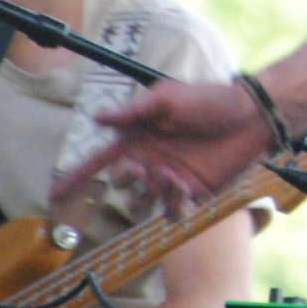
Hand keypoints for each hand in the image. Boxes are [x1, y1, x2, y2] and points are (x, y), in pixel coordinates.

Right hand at [51, 79, 274, 216]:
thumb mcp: (168, 97)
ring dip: (151, 192)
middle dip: (126, 180)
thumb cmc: (211, 100)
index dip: (77, 176)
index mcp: (139, 138)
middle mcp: (150, 160)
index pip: (99, 161)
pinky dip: (172, 205)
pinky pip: (170, 211)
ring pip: (142, 202)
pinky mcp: (192, 192)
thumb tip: (97, 117)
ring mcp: (170, 178)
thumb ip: (133, 110)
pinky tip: (185, 188)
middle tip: (143, 167)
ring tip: (173, 175)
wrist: (250, 116)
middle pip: (120, 184)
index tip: (56, 193)